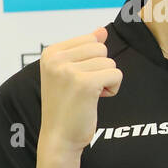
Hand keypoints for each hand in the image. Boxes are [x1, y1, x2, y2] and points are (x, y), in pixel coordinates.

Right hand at [37, 28, 122, 155]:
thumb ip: (85, 49)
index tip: (78, 79)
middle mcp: (56, 59)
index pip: (91, 39)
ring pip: (110, 62)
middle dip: (102, 69)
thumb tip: (102, 30)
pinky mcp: (85, 83)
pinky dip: (113, 89)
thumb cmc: (67, 106)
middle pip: (102, 49)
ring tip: (89, 95)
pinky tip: (97, 99)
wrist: (59, 137)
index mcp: (51, 52)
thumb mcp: (71, 72)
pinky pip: (116, 74)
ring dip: (107, 81)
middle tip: (86, 88)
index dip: (93, 60)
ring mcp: (69, 70)